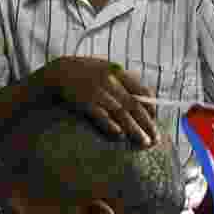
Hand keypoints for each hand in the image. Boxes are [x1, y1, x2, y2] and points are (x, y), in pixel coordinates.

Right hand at [44, 56, 158, 145]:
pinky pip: (100, 114)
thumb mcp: (105, 71)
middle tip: (156, 139)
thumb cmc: (85, 74)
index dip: (151, 108)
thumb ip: (122, 82)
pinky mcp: (84, 100)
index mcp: (118, 72)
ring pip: (121, 112)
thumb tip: (145, 98)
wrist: (58, 73)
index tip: (155, 122)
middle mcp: (110, 80)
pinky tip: (119, 135)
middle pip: (134, 104)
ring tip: (144, 142)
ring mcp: (97, 90)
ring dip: (134, 129)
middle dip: (147, 123)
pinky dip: (110, 124)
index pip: (142, 91)